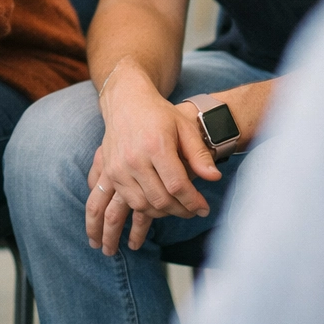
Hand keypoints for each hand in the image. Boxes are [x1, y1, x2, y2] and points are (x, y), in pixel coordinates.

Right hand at [87, 63, 218, 254]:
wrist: (126, 101)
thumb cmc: (160, 114)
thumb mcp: (184, 127)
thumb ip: (199, 154)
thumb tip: (214, 178)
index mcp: (155, 146)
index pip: (177, 185)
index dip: (193, 201)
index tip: (203, 209)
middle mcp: (134, 158)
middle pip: (158, 199)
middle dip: (178, 211)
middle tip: (191, 212)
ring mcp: (118, 166)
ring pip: (139, 204)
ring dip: (155, 216)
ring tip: (167, 219)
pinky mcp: (108, 171)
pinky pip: (119, 201)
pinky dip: (130, 212)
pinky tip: (131, 222)